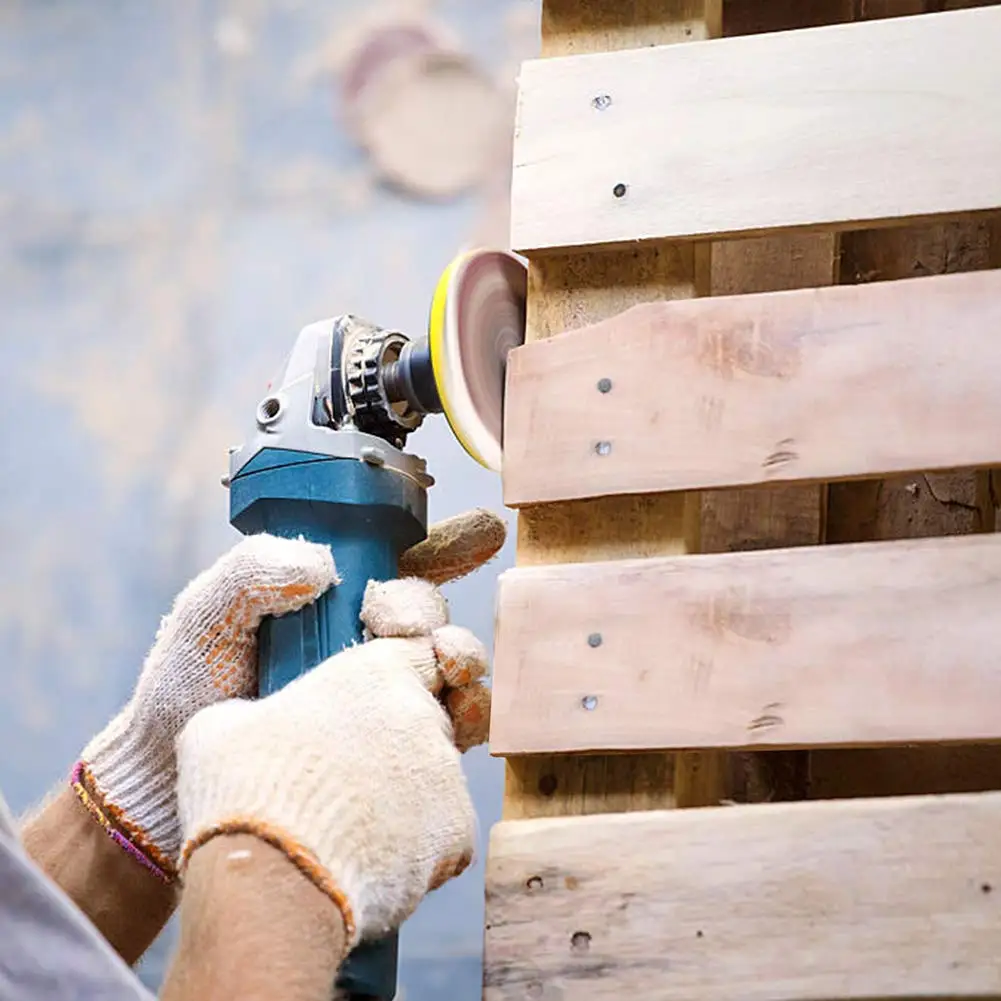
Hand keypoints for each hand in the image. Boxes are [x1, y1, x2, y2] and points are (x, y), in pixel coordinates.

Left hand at [75, 509, 504, 879]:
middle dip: (429, 612)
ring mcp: (380, 701)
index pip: (394, 567)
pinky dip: (469, 716)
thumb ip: (251, 573)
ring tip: (450, 667)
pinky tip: (460, 714)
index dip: (443, 549)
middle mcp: (362, 648)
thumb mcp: (205, 618)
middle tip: (398, 626)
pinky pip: (449, 730)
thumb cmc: (184, 696)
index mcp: (328, 606)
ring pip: (450, 669)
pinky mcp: (394, 755)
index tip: (481, 536)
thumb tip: (322, 567)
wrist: (173, 791)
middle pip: (427, 617)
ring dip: (462, 658)